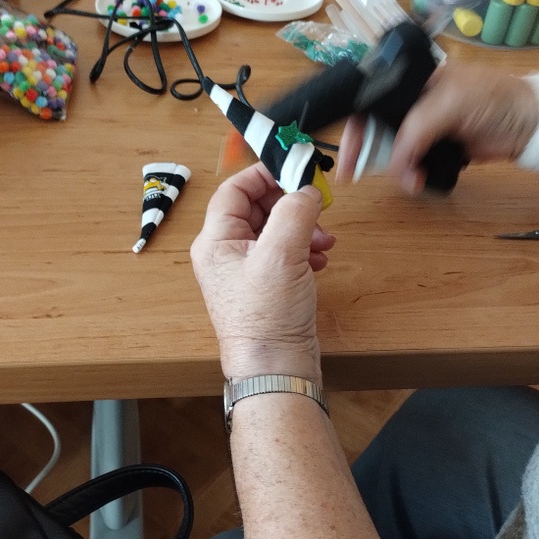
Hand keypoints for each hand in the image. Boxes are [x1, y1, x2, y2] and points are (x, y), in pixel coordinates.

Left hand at [190, 162, 335, 382]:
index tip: (294, 168)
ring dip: (302, 228)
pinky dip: (304, 249)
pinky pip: (284, 253)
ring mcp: (246, 271)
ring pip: (274, 230)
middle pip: (257, 207)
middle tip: (316, 206)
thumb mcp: (281, 254)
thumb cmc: (266, 320)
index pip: (234, 190)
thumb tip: (306, 190)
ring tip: (322, 241)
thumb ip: (294, 212)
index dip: (264, 175)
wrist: (276, 369)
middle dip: (290, 204)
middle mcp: (225, 254)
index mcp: (215, 241)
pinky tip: (319, 259)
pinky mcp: (266, 286)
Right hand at [336, 62, 538, 192]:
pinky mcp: (439, 148)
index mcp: (412, 81)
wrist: (532, 124)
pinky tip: (418, 181)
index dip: (354, 126)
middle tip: (352, 176)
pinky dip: (412, 175)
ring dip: (393, 168)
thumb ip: (416, 129)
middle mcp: (413, 102)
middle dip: (365, 152)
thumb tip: (393, 162)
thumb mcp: (449, 103)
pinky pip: (413, 164)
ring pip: (392, 150)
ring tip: (408, 180)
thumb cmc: (494, 99)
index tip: (346, 151)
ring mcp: (426, 126)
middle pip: (375, 128)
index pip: (371, 101)